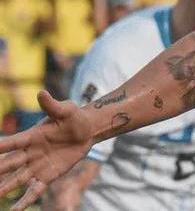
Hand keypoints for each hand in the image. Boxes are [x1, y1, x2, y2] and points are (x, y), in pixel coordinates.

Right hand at [0, 91, 94, 209]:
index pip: (10, 144)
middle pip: (8, 165)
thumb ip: (53, 105)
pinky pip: (34, 190)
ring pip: (16, 180)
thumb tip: (41, 93)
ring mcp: (37, 166)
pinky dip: (25, 201)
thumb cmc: (74, 117)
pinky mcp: (48, 176)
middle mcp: (30, 153)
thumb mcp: (66, 110)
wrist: (88, 131)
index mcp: (31, 136)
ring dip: (4, 189)